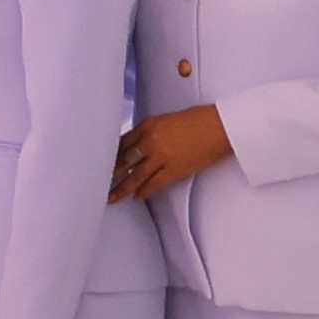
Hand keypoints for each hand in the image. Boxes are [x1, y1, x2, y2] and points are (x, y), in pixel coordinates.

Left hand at [107, 106, 235, 203]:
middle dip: (111, 173)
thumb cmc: (198, 121)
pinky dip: (144, 192)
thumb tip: (138, 146)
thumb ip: (150, 131)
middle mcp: (151, 140)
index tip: (102, 163)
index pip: (122, 142)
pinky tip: (137, 198)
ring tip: (112, 197)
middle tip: (97, 182)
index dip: (111, 155)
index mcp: (148, 125)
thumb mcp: (167, 120)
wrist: (221, 127)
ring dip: (122, 188)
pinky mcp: (174, 169)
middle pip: (124, 159)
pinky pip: (154, 184)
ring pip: (135, 175)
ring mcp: (162, 156)